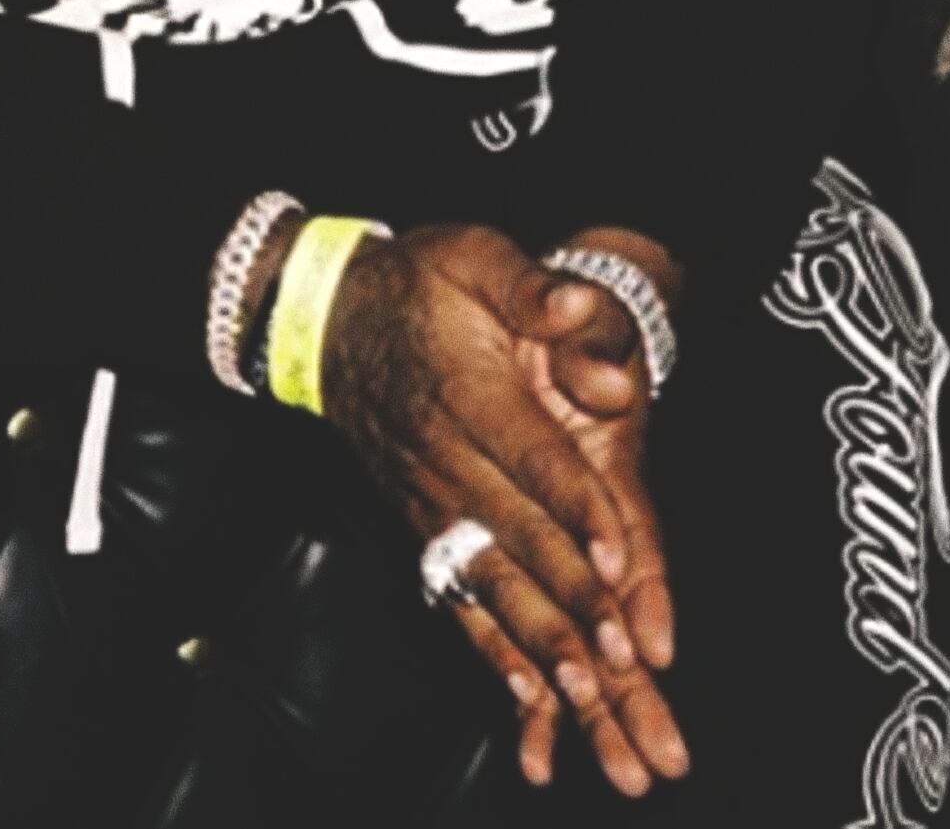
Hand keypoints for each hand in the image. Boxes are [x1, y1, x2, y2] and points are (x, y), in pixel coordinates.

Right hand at [315, 225, 689, 795]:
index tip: (617, 559)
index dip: (573, 509)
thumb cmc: (417, 282)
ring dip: (538, 639)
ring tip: (585, 692)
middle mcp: (442, 458)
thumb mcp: (473, 254)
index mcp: (465, 391)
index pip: (528, 457)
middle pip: (515, 535)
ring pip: (488, 579)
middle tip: (621, 655)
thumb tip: (577, 307)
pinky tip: (526, 695)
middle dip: (572, 599)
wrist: (328, 318)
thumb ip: (529, 285)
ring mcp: (429, 500)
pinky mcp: (423, 524)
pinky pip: (458, 594)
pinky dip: (493, 648)